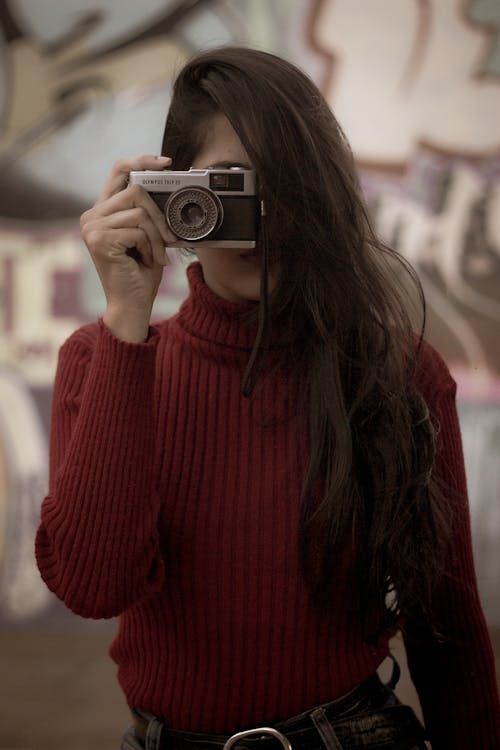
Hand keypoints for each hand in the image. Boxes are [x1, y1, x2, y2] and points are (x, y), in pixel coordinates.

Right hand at [80, 155, 176, 341]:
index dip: (141, 160)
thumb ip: (148, 211)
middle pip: (136, 191)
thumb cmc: (141, 272)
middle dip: (159, 215)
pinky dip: (150, 246)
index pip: (119, 171)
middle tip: (170, 238)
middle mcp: (92, 216)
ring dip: (157, 235)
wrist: (132, 304)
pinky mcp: (99, 239)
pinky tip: (147, 261)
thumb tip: (169, 188)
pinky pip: (137, 230)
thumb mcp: (147, 236)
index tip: (166, 162)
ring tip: (157, 255)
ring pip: (139, 211)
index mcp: (103, 211)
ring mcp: (92, 227)